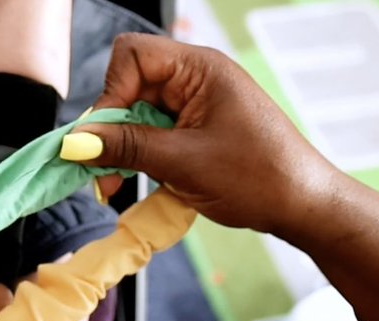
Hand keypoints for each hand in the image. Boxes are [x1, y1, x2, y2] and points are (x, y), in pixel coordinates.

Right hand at [73, 34, 340, 235]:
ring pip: (135, 116)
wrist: (304, 206)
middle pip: (128, 88)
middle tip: (101, 174)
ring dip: (121, 150)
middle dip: (109, 131)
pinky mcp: (194, 129)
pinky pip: (151, 135)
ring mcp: (194, 105)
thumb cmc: (260, 177)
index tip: (103, 137)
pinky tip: (137, 182)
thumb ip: (125, 148)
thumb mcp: (182, 163)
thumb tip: (75, 143)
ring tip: (117, 186)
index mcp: (199, 69)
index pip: (132, 56)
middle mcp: (195, 80)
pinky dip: (138, 158)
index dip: (110, 93)